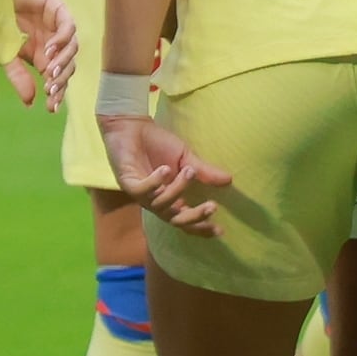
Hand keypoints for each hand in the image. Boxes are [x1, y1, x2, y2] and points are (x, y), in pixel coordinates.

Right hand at [7, 0, 76, 110]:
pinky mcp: (56, 7)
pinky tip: (48, 50)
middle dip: (60, 81)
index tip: (50, 108)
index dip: (56, 92)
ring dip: (62, 63)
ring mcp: (56, 24)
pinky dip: (62, 39)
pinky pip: (68, 26)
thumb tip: (30, 103)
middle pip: (67, 65)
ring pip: (72, 48)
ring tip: (48, 74)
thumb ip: (19, 76)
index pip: (56, 77)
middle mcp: (52, 41)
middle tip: (50, 93)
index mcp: (41, 54)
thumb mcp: (5, 55)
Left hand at [100, 112, 232, 232]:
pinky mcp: (127, 183)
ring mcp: (140, 194)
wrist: (132, 125)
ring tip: (189, 171)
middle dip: (194, 216)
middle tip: (212, 206)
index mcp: (169, 198)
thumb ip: (203, 172)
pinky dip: (155, 182)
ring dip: (178, 189)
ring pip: (161, 205)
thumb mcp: (186, 158)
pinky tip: (166, 169)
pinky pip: (142, 191)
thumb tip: (229, 180)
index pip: (185, 220)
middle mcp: (155, 201)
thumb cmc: (157, 143)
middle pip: (174, 220)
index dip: (201, 227)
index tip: (220, 230)